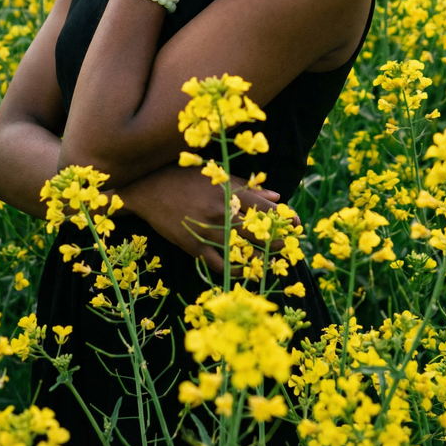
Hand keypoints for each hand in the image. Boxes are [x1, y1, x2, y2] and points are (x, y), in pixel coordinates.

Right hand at [119, 164, 291, 273]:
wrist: (149, 188)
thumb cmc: (185, 177)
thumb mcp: (217, 175)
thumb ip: (247, 186)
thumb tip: (277, 196)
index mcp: (227, 192)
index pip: (263, 208)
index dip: (283, 217)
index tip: (296, 223)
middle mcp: (220, 212)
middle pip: (257, 231)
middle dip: (277, 240)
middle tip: (290, 245)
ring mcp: (207, 232)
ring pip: (241, 251)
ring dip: (260, 258)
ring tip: (273, 261)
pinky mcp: (194, 246)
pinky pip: (219, 264)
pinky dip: (234, 268)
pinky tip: (245, 270)